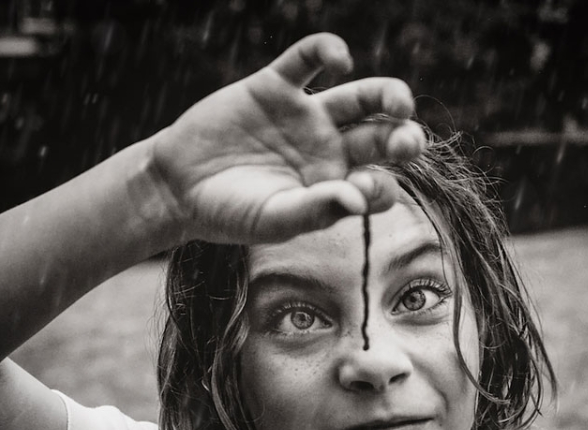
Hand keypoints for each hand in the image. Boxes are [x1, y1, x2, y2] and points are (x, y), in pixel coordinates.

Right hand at [150, 33, 424, 243]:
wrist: (178, 185)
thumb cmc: (228, 212)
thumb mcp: (271, 219)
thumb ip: (315, 210)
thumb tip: (358, 200)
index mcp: (334, 187)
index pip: (377, 186)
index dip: (381, 188)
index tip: (362, 191)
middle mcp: (329, 150)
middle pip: (381, 137)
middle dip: (403, 138)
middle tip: (409, 141)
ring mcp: (305, 116)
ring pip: (360, 97)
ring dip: (386, 94)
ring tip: (398, 102)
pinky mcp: (276, 87)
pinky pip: (308, 60)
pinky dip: (327, 51)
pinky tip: (339, 60)